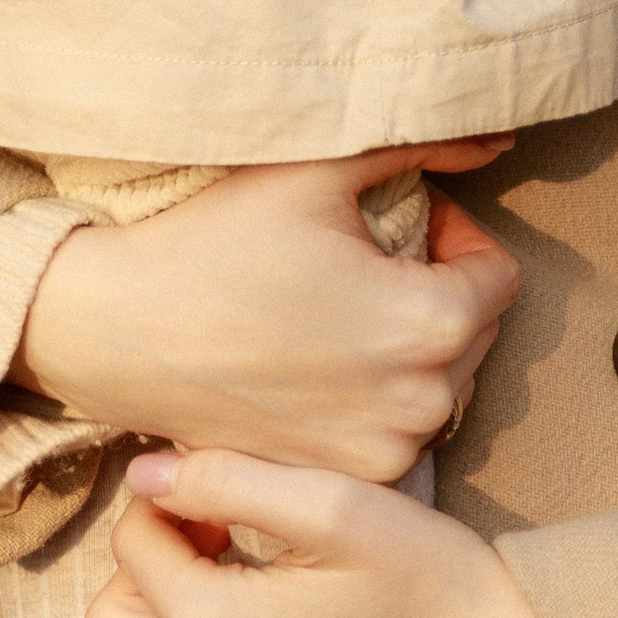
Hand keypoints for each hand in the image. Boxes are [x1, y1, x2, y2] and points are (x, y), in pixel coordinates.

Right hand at [13, 144, 518, 481]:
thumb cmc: (216, 243)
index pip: (498, 276)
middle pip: (474, 332)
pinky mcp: (341, 482)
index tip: (399, 225)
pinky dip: (375, 398)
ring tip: (338, 312)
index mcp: (430, 324)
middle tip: (362, 262)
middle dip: (435, 291)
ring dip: (409, 347)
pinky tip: (319, 364)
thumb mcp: (319, 171)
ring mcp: (383, 455)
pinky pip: (395, 431)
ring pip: (438, 384)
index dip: (457, 238)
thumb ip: (423, 145)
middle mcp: (422, 405)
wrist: (119, 332)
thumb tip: (499, 135)